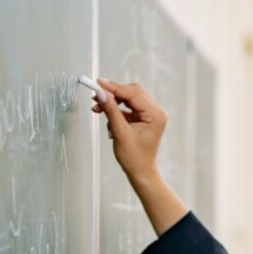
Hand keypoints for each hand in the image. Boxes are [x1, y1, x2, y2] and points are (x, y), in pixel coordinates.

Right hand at [91, 79, 187, 235]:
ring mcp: (151, 114)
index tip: (98, 83)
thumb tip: (102, 93)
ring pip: (129, 98)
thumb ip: (111, 111)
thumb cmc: (134, 157)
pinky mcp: (144, 118)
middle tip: (95, 96)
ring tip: (97, 109)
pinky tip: (108, 120)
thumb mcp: (120, 132)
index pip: (133, 94)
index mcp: (156, 115)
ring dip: (113, 102)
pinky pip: (129, 107)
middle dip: (113, 94)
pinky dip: (117, 110)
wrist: (140, 171)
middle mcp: (156, 112)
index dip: (114, 87)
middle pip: (132, 92)